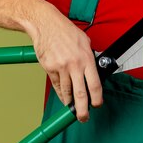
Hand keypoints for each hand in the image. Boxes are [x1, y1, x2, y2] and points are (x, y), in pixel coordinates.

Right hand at [26, 1, 102, 121]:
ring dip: (70, 102)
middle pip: (80, 94)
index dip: (97, 98)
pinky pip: (57, 85)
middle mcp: (74, 65)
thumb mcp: (84, 42)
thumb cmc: (65, 31)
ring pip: (67, 92)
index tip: (97, 105)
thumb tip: (94, 70)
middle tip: (83, 118)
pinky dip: (61, 93)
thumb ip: (89, 57)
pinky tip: (64, 97)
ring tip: (73, 107)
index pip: (94, 84)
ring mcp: (61, 68)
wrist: (46, 25)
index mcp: (86, 58)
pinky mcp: (49, 69)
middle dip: (83, 110)